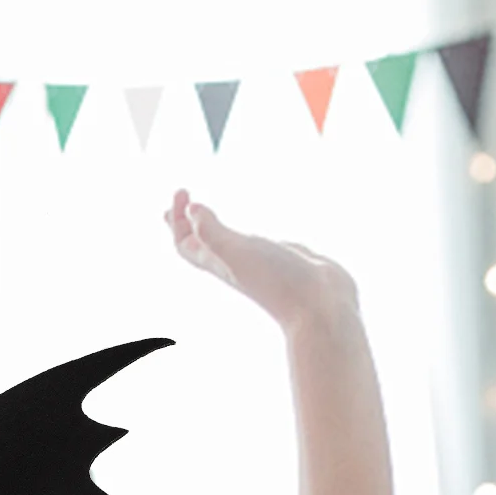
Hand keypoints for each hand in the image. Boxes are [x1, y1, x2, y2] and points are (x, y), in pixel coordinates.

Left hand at [165, 189, 357, 332]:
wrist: (318, 304)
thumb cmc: (276, 280)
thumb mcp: (237, 251)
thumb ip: (212, 232)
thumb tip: (191, 210)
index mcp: (219, 263)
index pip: (186, 244)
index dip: (177, 220)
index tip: (183, 191)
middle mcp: (234, 263)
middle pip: (200, 244)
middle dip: (186, 222)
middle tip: (182, 198)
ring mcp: (257, 261)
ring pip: (225, 244)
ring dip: (211, 227)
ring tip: (204, 213)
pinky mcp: (279, 259)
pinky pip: (252, 244)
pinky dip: (243, 234)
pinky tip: (249, 232)